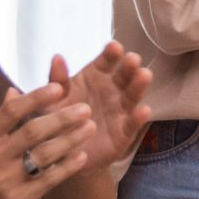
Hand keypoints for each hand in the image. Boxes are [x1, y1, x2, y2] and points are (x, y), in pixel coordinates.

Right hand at [0, 82, 97, 198]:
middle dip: (62, 117)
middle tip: (85, 108)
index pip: (11, 111)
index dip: (36, 97)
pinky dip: (67, 166)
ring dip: (71, 139)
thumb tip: (13, 91)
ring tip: (90, 128)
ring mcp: (5, 180)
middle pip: (33, 131)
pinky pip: (48, 179)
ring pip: (44, 154)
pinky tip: (82, 156)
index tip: (59, 88)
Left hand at [48, 42, 152, 167]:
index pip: (106, 61)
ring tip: (144, 75)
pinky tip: (144, 111)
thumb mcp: (53, 100)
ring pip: (132, 96)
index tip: (114, 46)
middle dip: (129, 67)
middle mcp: (111, 90)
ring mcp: (120, 111)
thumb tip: (57, 57)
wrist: (65, 152)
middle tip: (133, 59)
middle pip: (123, 76)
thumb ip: (57, 80)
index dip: (111, 54)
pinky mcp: (124, 132)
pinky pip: (132, 124)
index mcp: (95, 77)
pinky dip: (138, 118)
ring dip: (139, 86)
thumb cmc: (59, 119)